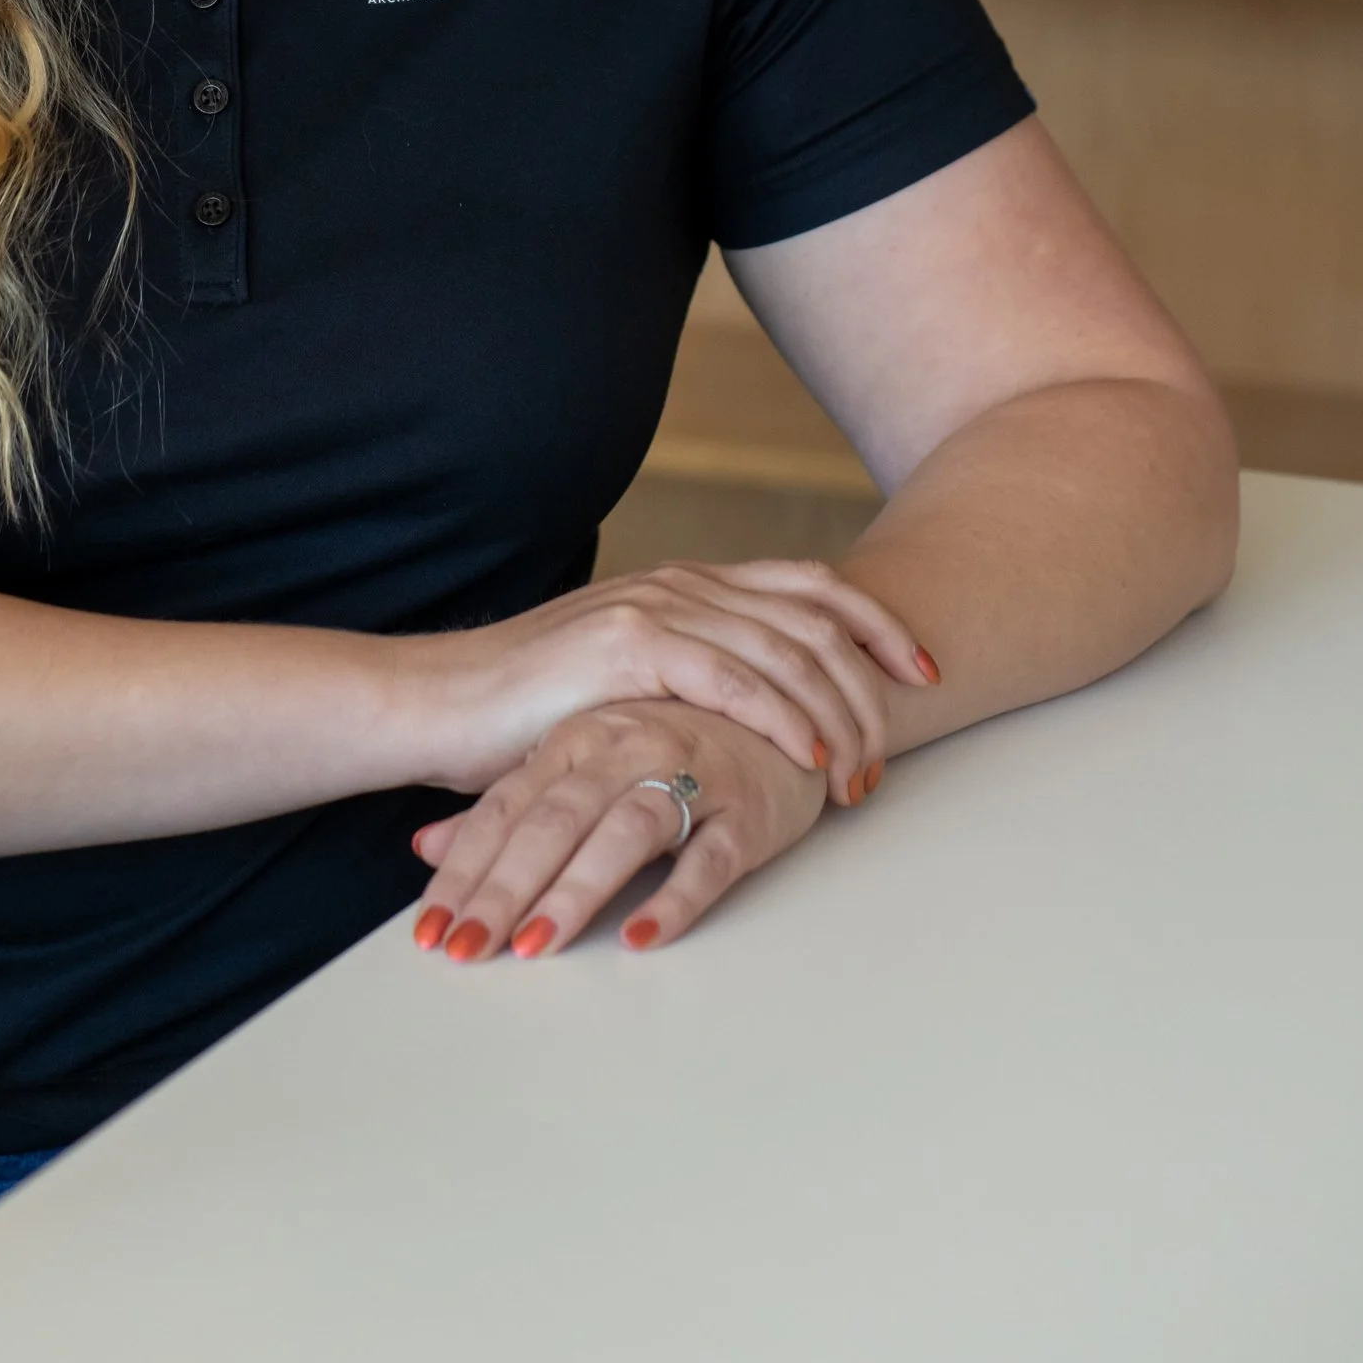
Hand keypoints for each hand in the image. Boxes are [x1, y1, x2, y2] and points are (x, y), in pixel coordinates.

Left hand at [408, 700, 826, 964]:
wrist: (788, 705)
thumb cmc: (676, 742)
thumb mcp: (585, 764)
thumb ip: (510, 808)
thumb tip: (425, 848)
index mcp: (579, 738)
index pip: (507, 808)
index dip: (465, 868)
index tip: (426, 930)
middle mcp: (628, 748)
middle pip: (553, 821)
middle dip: (503, 890)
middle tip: (463, 949)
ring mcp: (691, 775)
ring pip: (624, 833)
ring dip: (575, 892)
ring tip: (533, 946)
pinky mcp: (748, 811)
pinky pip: (710, 857)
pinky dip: (676, 896)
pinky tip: (641, 935)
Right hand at [409, 559, 933, 813]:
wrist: (440, 706)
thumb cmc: (529, 712)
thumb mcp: (627, 685)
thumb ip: (688, 678)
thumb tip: (760, 714)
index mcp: (687, 585)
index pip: (811, 586)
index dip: (877, 624)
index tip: (922, 673)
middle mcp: (681, 583)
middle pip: (817, 617)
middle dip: (872, 685)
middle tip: (891, 755)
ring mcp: (655, 607)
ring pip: (788, 650)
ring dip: (837, 718)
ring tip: (856, 779)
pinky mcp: (629, 646)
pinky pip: (735, 680)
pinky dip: (785, 720)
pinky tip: (809, 761)